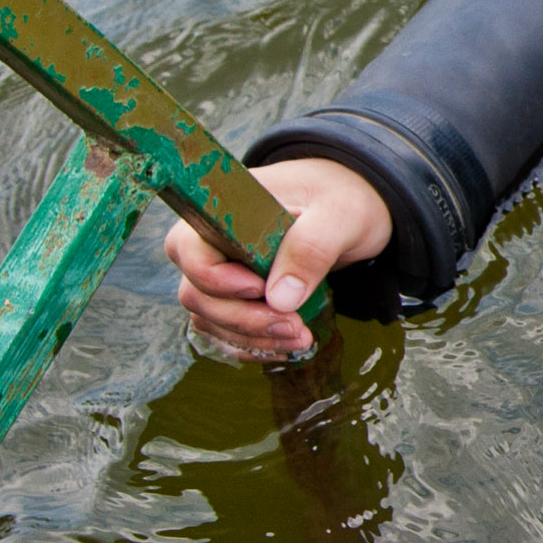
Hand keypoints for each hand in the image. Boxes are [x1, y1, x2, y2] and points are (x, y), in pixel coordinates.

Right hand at [163, 158, 390, 359]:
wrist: (354, 207)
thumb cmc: (342, 197)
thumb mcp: (340, 214)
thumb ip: (311, 247)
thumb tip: (279, 300)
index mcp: (224, 209)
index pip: (188, 250)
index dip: (216, 279)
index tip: (260, 290)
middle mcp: (211, 242)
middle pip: (197, 293)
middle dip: (243, 319)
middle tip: (293, 326)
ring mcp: (220, 271)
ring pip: (210, 318)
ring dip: (251, 337)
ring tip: (300, 338)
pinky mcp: (236, 296)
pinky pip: (227, 330)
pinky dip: (254, 343)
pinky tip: (289, 344)